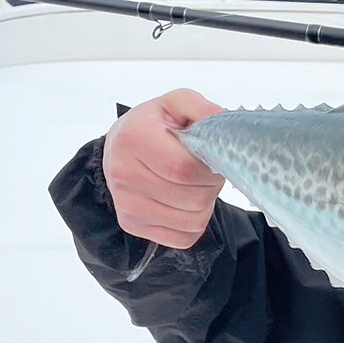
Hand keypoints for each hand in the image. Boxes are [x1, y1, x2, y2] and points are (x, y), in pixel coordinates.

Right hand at [102, 90, 224, 247]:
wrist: (119, 148)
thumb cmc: (153, 126)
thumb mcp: (177, 104)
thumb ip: (202, 109)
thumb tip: (224, 125)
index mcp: (134, 139)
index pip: (185, 169)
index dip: (210, 169)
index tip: (212, 160)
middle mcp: (124, 174)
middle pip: (193, 198)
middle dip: (211, 186)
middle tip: (205, 172)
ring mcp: (126, 204)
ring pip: (192, 221)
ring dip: (205, 205)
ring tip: (194, 186)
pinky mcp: (131, 224)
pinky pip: (183, 238)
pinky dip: (194, 223)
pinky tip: (184, 202)